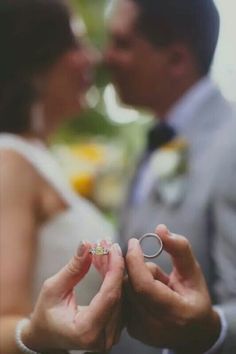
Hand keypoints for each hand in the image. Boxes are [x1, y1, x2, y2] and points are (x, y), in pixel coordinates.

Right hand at [22, 241, 124, 352]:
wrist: (46, 337)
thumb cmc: (45, 314)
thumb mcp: (52, 289)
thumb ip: (73, 268)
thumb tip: (86, 244)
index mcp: (86, 331)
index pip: (110, 295)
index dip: (115, 268)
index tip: (113, 247)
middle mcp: (104, 338)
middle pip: (117, 293)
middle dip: (113, 264)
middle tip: (105, 243)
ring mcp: (112, 336)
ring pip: (120, 295)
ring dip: (113, 269)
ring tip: (102, 251)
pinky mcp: (115, 328)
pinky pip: (119, 299)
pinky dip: (112, 278)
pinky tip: (104, 263)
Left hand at [125, 225, 220, 352]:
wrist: (192, 332)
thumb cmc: (194, 297)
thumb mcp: (193, 271)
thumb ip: (179, 248)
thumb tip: (160, 228)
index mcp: (176, 313)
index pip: (144, 286)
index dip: (135, 261)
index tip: (134, 242)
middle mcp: (154, 327)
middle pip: (130, 285)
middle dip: (138, 268)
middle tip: (156, 271)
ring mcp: (140, 330)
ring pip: (122, 290)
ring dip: (134, 278)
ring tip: (156, 286)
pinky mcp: (130, 329)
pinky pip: (120, 297)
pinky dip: (130, 286)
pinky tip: (145, 292)